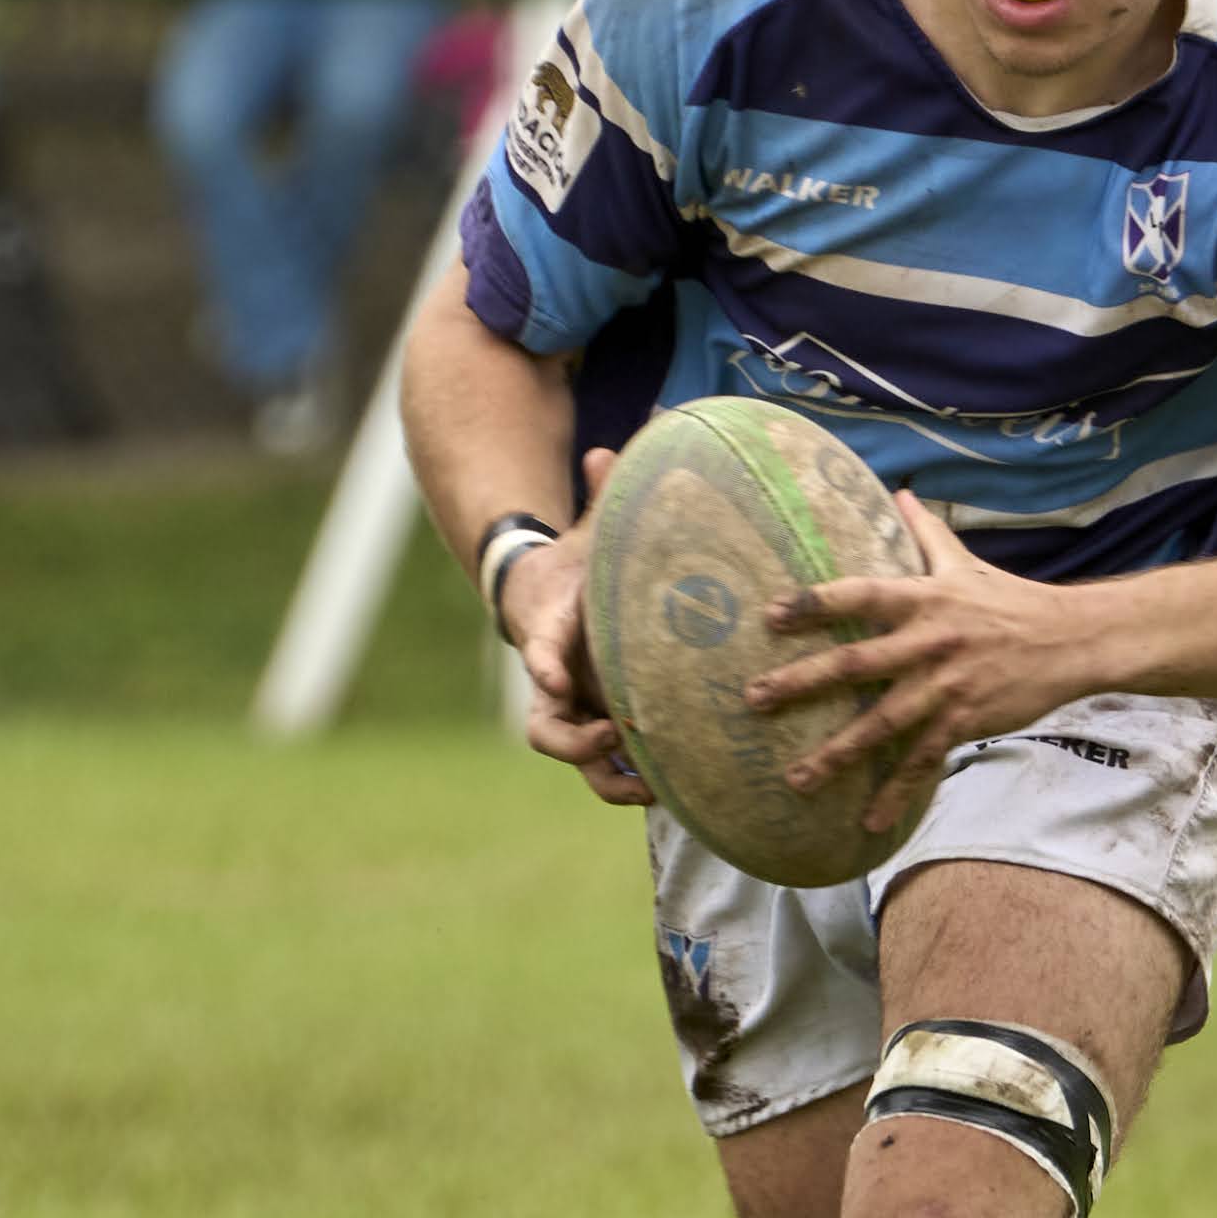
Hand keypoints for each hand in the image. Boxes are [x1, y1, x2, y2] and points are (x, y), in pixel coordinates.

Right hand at [502, 449, 648, 807]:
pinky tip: (673, 790)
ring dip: (607, 777)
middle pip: (544, 727)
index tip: (558, 678)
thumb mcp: (593, 530)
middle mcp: (555, 681)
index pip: (543, 650)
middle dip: (575, 740)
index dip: (549, 665)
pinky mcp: (593, 730)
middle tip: (616, 737)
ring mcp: (572, 711)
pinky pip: (604, 771)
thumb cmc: (576, 565)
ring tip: (652, 785)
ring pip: (572, 759)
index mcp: (553, 631)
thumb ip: (610, 490)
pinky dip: (629, 785)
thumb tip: (643, 427)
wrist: (546, 598)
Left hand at [743, 495, 1094, 832]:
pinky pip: (923, 762)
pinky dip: (897, 793)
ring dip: (837, 754)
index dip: (814, 604)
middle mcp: (928, 642)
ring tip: (796, 778)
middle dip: (802, 684)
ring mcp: (946, 686)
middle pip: (856, 664)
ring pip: (883, 725)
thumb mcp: (965, 562)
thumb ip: (925, 533)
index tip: (770, 616)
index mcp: (923, 598)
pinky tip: (868, 820)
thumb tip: (898, 492)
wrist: (1071, 640)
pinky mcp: (965, 721)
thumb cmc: (1010, 601)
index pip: (859, 596)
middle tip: (754, 699)